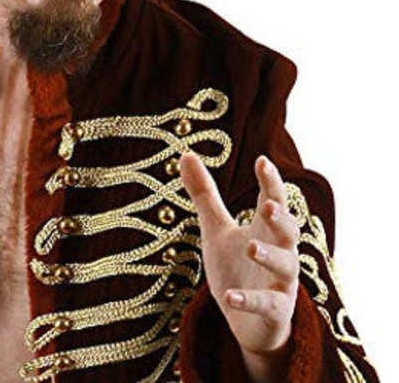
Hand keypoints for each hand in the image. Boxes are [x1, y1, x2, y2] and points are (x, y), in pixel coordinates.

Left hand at [180, 153, 299, 377]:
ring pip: (286, 267)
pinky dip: (249, 300)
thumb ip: (205, 195)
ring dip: (270, 256)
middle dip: (281, 218)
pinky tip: (230, 296)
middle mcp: (280, 252)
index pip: (273, 200)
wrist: (249, 322)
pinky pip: (268, 305)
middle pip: (289, 231)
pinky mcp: (276, 312)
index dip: (270, 182)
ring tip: (251, 246)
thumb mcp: (216, 229)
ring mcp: (280, 283)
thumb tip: (186, 154)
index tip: (262, 161)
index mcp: (266, 229)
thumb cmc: (237, 267)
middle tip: (268, 205)